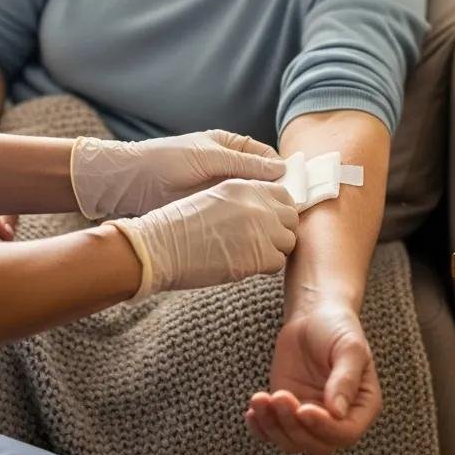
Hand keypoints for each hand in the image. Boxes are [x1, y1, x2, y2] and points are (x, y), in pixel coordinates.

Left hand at [72, 129, 285, 219]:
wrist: (130, 182)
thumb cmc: (167, 160)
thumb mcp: (209, 157)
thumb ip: (245, 163)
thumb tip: (281, 169)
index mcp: (230, 146)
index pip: (266, 157)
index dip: (282, 170)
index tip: (297, 187)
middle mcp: (228, 166)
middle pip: (262, 179)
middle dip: (276, 192)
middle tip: (291, 210)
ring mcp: (220, 188)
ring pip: (250, 198)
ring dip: (262, 207)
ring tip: (278, 222)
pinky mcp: (210, 206)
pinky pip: (235, 211)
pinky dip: (246, 218)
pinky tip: (256, 229)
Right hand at [107, 178, 297, 295]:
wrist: (162, 247)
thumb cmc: (179, 226)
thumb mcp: (214, 198)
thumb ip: (243, 202)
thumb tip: (265, 216)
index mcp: (245, 187)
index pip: (284, 195)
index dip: (280, 211)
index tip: (273, 223)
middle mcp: (258, 204)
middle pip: (291, 218)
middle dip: (281, 232)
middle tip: (263, 243)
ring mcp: (261, 228)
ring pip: (288, 241)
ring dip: (274, 250)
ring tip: (251, 255)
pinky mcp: (259, 255)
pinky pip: (278, 262)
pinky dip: (266, 267)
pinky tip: (245, 265)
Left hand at [245, 302, 381, 454]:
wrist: (313, 314)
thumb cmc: (337, 327)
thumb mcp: (349, 347)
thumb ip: (346, 379)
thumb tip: (338, 412)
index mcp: (362, 406)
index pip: (345, 433)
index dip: (324, 427)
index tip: (304, 409)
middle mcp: (338, 419)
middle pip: (317, 444)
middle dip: (294, 426)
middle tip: (280, 396)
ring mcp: (311, 417)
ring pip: (292, 441)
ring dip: (273, 426)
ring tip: (261, 399)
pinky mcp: (288, 411)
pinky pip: (273, 432)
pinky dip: (261, 428)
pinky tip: (252, 412)